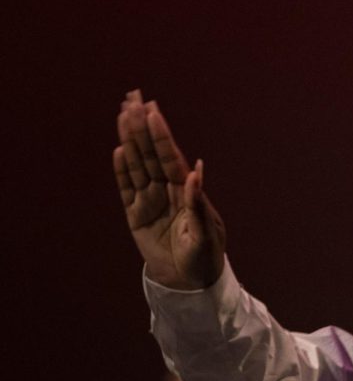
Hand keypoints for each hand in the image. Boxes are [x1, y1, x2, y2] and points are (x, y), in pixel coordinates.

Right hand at [114, 90, 224, 288]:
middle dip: (142, 126)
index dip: (161, 133)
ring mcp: (150, 200)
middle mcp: (167, 189)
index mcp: (187, 190)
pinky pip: (126, 189)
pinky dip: (122, 170)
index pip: (171, 155)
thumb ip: (197, 203)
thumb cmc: (205, 256)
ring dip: (130, 140)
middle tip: (132, 99)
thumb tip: (196, 170)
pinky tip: (119, 150)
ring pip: (137, 165)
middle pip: (151, 153)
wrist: (189, 282)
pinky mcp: (136, 215)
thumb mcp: (206, 232)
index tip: (153, 110)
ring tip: (122, 115)